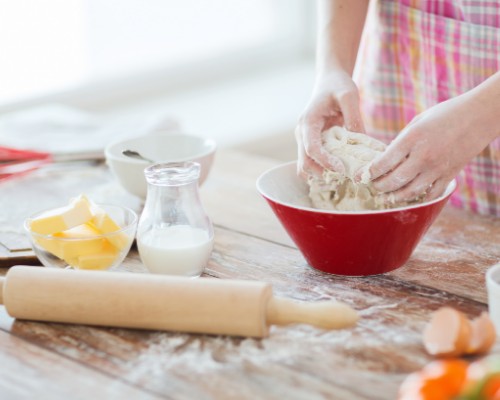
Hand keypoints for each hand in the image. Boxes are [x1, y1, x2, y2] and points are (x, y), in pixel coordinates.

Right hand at [296, 71, 364, 178]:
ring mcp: (304, 140)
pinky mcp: (310, 144)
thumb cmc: (338, 85)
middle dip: (322, 173)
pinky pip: (312, 163)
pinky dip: (323, 170)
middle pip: (304, 163)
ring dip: (321, 174)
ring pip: (305, 167)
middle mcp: (302, 133)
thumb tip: (361, 141)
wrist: (329, 80)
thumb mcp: (349, 95)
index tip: (342, 169)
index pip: (311, 149)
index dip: (325, 162)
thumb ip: (353, 117)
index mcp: (308, 122)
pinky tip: (340, 169)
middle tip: (345, 176)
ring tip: (343, 175)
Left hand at [369, 94, 495, 202]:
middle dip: (378, 186)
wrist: (480, 115)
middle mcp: (423, 156)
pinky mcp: (450, 175)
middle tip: (371, 186)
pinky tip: (409, 197)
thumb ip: (401, 142)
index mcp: (411, 139)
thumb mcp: (417, 122)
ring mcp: (437, 168)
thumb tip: (385, 159)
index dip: (368, 172)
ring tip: (386, 196)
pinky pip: (431, 194)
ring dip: (394, 196)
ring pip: (410, 192)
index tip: (358, 176)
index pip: (383, 162)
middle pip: (393, 181)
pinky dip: (418, 198)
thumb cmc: (445, 114)